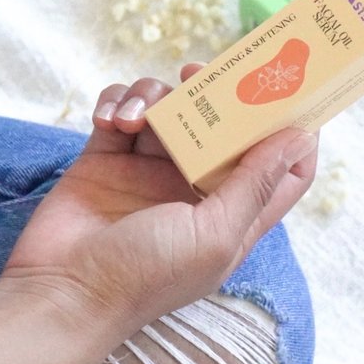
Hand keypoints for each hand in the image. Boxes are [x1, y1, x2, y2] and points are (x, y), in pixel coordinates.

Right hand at [0, 64, 319, 340]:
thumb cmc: (145, 276)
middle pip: (223, 124)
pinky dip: (116, 103)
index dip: (291, 130)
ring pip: (169, 108)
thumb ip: (255, 183)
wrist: (62, 292)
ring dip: (152, 97)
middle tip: (198, 72)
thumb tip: (301, 137)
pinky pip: (120, 109)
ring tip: (132, 119)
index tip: (289, 88)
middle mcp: (194, 187)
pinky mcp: (106, 157)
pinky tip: (108, 121)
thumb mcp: (215, 235)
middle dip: (216, 92)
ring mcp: (148, 170)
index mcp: (232, 213)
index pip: (280, 167)